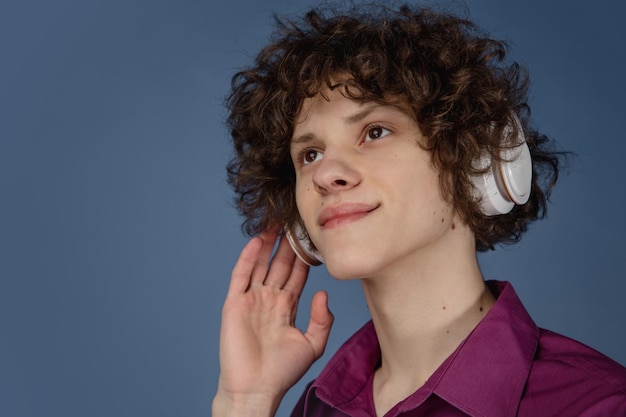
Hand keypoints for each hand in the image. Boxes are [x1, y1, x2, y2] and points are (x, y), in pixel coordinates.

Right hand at [213, 230, 333, 416]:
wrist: (255, 389)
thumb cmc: (282, 371)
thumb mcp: (312, 344)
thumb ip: (322, 320)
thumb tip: (324, 294)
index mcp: (287, 307)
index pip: (298, 274)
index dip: (305, 256)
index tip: (313, 237)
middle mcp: (269, 299)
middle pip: (280, 264)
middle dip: (288, 243)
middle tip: (295, 220)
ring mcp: (251, 300)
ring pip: (260, 264)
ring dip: (268, 244)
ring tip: (276, 222)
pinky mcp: (235, 303)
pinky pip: (241, 275)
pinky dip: (248, 258)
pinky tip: (258, 241)